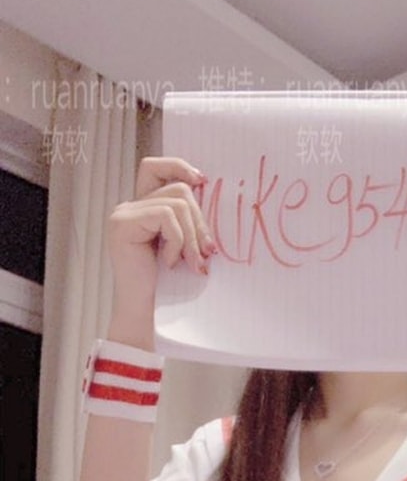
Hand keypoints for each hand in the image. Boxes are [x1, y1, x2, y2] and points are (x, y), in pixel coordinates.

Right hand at [107, 157, 215, 346]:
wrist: (148, 313)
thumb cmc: (169, 285)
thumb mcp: (184, 245)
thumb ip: (188, 220)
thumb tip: (210, 193)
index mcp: (144, 207)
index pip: (157, 167)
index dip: (179, 166)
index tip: (203, 180)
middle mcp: (130, 206)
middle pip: (178, 189)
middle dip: (200, 221)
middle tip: (208, 252)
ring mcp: (124, 213)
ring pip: (176, 203)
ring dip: (191, 236)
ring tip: (192, 262)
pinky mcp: (123, 223)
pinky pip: (165, 216)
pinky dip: (176, 240)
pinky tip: (170, 262)